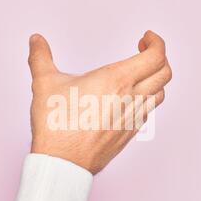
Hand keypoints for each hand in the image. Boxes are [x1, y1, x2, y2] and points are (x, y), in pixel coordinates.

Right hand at [28, 31, 171, 173]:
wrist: (62, 163)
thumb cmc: (56, 125)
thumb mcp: (44, 84)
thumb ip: (40, 57)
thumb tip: (36, 40)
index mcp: (117, 80)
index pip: (156, 56)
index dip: (157, 42)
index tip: (146, 37)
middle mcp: (131, 98)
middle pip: (165, 73)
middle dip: (159, 56)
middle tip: (143, 50)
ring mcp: (133, 118)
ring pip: (160, 93)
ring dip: (155, 78)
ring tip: (139, 72)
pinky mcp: (129, 133)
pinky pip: (149, 111)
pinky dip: (148, 97)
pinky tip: (131, 96)